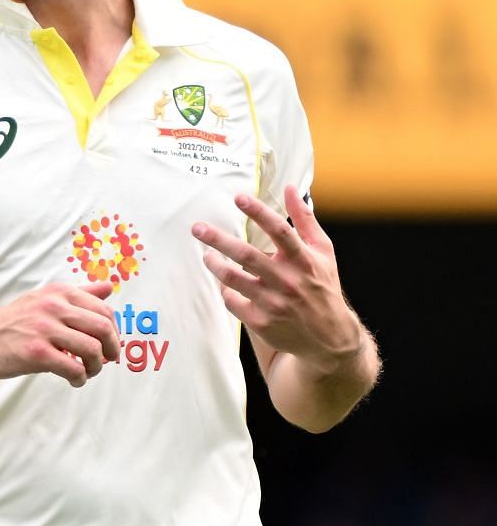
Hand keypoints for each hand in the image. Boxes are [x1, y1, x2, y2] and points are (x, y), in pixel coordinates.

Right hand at [0, 281, 121, 386]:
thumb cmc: (10, 323)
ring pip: (92, 350)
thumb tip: (109, 286)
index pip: (104, 309)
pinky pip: (73, 368)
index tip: (108, 344)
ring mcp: (45, 330)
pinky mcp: (37, 353)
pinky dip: (80, 378)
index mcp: (59, 293)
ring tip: (87, 372)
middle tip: (106, 360)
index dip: (114, 331)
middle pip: (103, 328)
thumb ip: (78, 293)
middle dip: (111, 349)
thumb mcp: (43, 299)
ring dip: (97, 366)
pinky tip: (74, 381)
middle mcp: (54, 307)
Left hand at [192, 187, 363, 372]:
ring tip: (206, 255)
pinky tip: (226, 284)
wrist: (329, 336)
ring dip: (214, 264)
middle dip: (219, 239)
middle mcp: (288, 280)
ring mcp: (273, 302)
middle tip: (197, 228)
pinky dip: (225, 290)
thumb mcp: (322, 251)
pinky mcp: (260, 321)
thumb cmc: (322, 286)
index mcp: (304, 260)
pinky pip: (232, 300)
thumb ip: (305, 219)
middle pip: (247, 255)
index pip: (281, 231)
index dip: (259, 212)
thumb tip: (290, 189)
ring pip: (233, 279)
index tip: (239, 197)